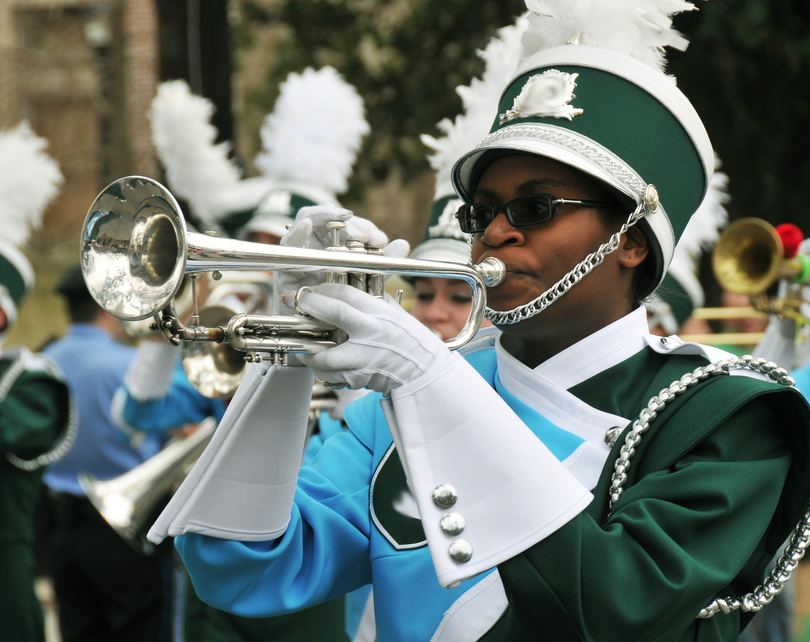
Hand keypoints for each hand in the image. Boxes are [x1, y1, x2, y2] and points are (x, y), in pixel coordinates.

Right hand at [274, 203, 408, 312]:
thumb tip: (404, 243)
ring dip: (325, 218)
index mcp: (335, 244)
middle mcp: (316, 245)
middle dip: (348, 222)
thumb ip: (383, 265)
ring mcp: (299, 254)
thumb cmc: (342, 309)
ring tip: (343, 220)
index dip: (365, 227)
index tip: (381, 241)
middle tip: (365, 238)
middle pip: (327, 218)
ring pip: (306, 220)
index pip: (348, 224)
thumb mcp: (367, 286)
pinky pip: (287, 245)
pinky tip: (305, 225)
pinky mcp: (284, 267)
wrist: (322, 339)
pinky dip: (295, 232)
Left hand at [292, 283, 450, 394]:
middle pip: (333, 315)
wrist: (424, 373)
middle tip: (293, 303)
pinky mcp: (359, 379)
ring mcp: (364, 359)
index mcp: (381, 314)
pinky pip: (330, 375)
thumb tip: (346, 287)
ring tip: (303, 345)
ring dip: (308, 350)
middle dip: (308, 306)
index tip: (311, 291)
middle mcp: (372, 334)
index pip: (346, 294)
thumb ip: (371, 301)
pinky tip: (321, 364)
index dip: (323, 290)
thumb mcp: (394, 313)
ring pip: (323, 355)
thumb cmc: (410, 340)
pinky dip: (322, 370)